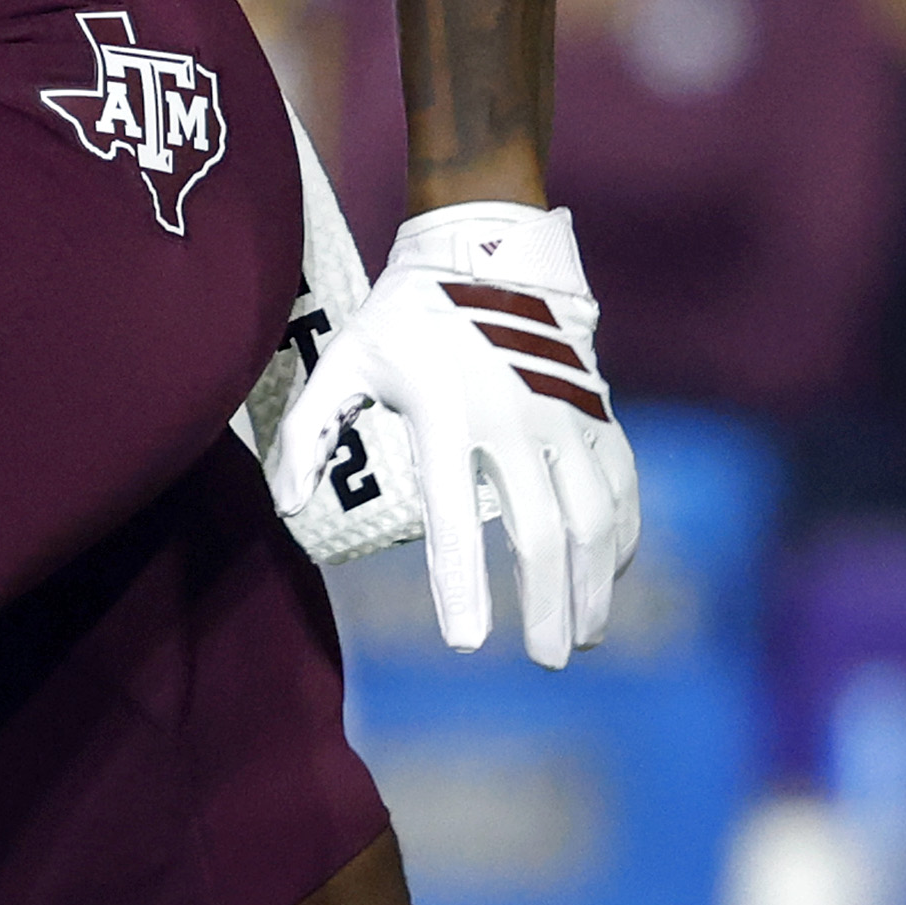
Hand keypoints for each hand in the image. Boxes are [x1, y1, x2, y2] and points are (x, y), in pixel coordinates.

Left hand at [268, 200, 641, 667]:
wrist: (488, 244)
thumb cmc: (407, 315)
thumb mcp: (345, 358)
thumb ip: (307, 430)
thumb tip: (284, 505)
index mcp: (447, 415)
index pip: (454, 520)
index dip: (464, 586)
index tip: (468, 644)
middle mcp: (514, 421)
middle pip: (542, 534)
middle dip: (548, 605)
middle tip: (547, 660)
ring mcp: (565, 414)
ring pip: (593, 516)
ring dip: (594, 583)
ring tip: (585, 636)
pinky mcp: (597, 407)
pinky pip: (621, 482)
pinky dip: (620, 535)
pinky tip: (609, 574)